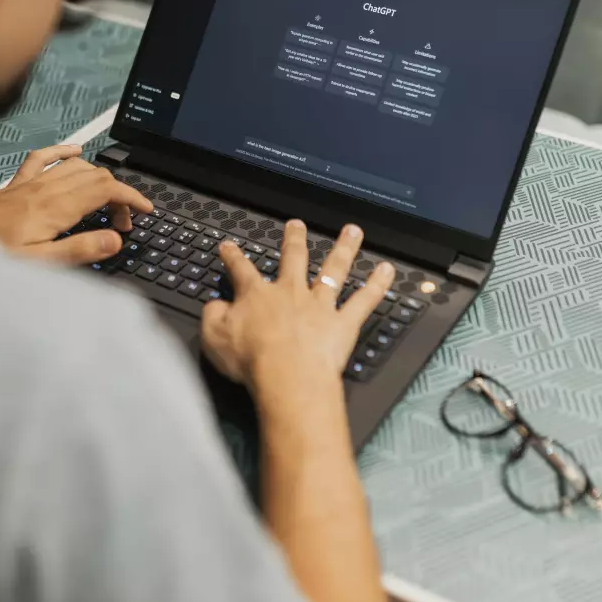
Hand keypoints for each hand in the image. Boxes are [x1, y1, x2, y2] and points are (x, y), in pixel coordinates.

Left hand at [0, 144, 152, 264]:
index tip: (146, 211)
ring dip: (98, 178)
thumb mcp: (39, 264)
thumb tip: (115, 240)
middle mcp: (44, 190)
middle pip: (96, 176)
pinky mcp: (15, 186)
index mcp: (54, 208)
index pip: (105, 190)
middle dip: (119, 194)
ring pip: (76, 166)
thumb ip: (79, 250)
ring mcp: (29, 184)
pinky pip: (43, 158)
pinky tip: (74, 152)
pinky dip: (64, 152)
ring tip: (106, 203)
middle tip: (123, 223)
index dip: (131, 197)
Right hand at [201, 220, 394, 389]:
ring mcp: (320, 305)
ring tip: (352, 231)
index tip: (229, 246)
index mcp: (257, 295)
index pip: (242, 269)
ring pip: (333, 269)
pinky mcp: (343, 323)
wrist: (287, 377)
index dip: (233, 256)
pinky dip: (377, 285)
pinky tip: (387, 270)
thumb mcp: (214, 337)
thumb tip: (216, 305)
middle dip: (293, 239)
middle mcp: (290, 292)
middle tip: (296, 225)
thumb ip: (213, 316)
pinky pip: (364, 300)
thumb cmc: (251, 360)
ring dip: (344, 248)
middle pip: (293, 258)